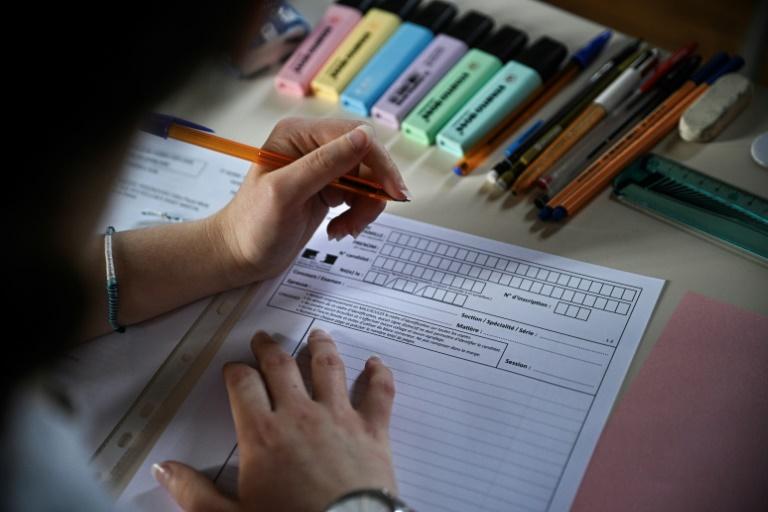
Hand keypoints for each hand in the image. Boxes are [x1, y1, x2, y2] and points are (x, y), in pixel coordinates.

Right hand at [153, 329, 397, 511]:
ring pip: (329, 367)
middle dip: (269, 349)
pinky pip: (379, 392)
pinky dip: (379, 374)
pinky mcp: (373, 429)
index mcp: (262, 433)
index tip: (234, 368)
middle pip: (281, 367)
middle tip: (264, 338)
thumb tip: (163, 468)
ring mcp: (340, 417)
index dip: (236, 371)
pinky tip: (375, 362)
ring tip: (317, 334)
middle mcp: (300, 414)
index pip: (243, 385)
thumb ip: (194, 493)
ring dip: (321, 347)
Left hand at [211, 118, 409, 285]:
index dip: (379, 163)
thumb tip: (365, 137)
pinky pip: (360, 195)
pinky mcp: (328, 189)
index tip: (394, 192)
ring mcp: (322, 168)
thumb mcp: (286, 193)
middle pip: (367, 158)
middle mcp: (312, 146)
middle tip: (364, 219)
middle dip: (372, 190)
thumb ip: (325, 163)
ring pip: (368, 179)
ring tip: (345, 230)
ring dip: (365, 208)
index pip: (355, 136)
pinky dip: (358, 215)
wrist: (239, 255)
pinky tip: (339, 229)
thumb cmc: (252, 226)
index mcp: (299, 135)